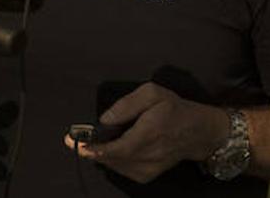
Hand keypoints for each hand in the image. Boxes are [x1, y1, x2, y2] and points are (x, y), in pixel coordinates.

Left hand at [64, 83, 230, 183]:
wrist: (198, 132)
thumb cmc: (174, 108)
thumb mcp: (153, 93)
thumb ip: (127, 104)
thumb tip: (104, 120)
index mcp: (149, 133)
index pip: (113, 148)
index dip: (90, 147)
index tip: (72, 141)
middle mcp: (147, 155)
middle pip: (109, 158)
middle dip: (93, 148)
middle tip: (82, 137)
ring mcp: (147, 169)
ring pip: (113, 165)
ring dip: (104, 153)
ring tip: (106, 139)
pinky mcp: (146, 176)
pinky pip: (121, 169)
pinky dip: (114, 159)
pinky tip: (119, 147)